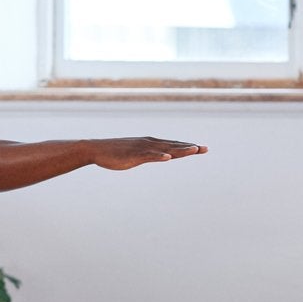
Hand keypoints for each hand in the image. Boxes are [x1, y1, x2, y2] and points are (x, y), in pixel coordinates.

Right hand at [90, 137, 207, 170]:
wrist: (96, 149)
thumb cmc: (115, 152)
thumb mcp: (135, 154)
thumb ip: (146, 155)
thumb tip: (153, 157)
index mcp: (151, 144)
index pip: (173, 145)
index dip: (187, 146)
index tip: (201, 148)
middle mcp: (149, 143)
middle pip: (173, 146)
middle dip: (190, 147)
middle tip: (205, 148)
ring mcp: (142, 148)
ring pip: (165, 149)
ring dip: (180, 150)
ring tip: (194, 150)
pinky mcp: (134, 154)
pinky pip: (149, 155)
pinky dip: (159, 156)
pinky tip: (168, 157)